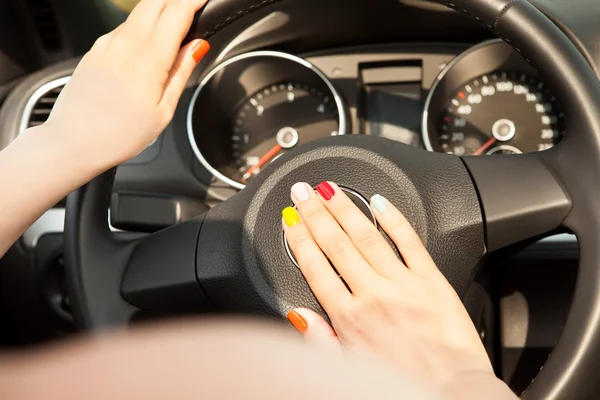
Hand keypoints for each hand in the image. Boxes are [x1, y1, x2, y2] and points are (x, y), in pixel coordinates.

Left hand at [46, 0, 209, 168]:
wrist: (73, 142)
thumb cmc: (117, 135)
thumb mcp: (163, 111)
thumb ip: (181, 72)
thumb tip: (197, 47)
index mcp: (147, 60)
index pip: (176, 12)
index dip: (194, 1)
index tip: (204, 0)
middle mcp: (124, 44)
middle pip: (155, 1)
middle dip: (177, 1)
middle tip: (192, 9)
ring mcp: (106, 45)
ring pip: (138, 14)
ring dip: (158, 13)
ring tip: (172, 33)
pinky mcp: (94, 50)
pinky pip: (122, 29)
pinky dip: (140, 29)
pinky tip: (147, 49)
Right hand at [281, 182, 509, 396]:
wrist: (451, 393)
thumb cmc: (402, 383)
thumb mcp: (348, 367)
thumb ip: (321, 338)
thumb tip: (299, 316)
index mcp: (350, 318)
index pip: (315, 267)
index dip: (299, 239)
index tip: (290, 220)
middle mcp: (374, 296)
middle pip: (336, 244)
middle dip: (315, 213)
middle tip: (302, 191)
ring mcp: (403, 284)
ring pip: (367, 236)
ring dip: (345, 208)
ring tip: (330, 189)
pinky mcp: (431, 280)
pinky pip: (410, 241)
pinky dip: (394, 219)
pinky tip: (379, 201)